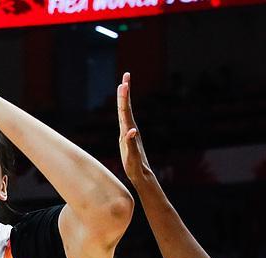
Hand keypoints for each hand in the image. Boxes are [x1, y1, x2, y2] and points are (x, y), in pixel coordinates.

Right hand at [117, 72, 152, 186]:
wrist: (141, 174)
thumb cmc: (136, 166)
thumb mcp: (132, 156)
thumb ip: (130, 143)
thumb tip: (131, 130)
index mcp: (129, 130)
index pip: (125, 111)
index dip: (123, 97)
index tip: (123, 83)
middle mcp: (130, 128)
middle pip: (126, 107)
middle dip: (125, 91)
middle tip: (126, 75)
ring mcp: (129, 132)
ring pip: (126, 111)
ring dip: (124, 98)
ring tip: (123, 85)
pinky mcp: (128, 137)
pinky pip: (125, 120)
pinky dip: (123, 110)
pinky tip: (123, 106)